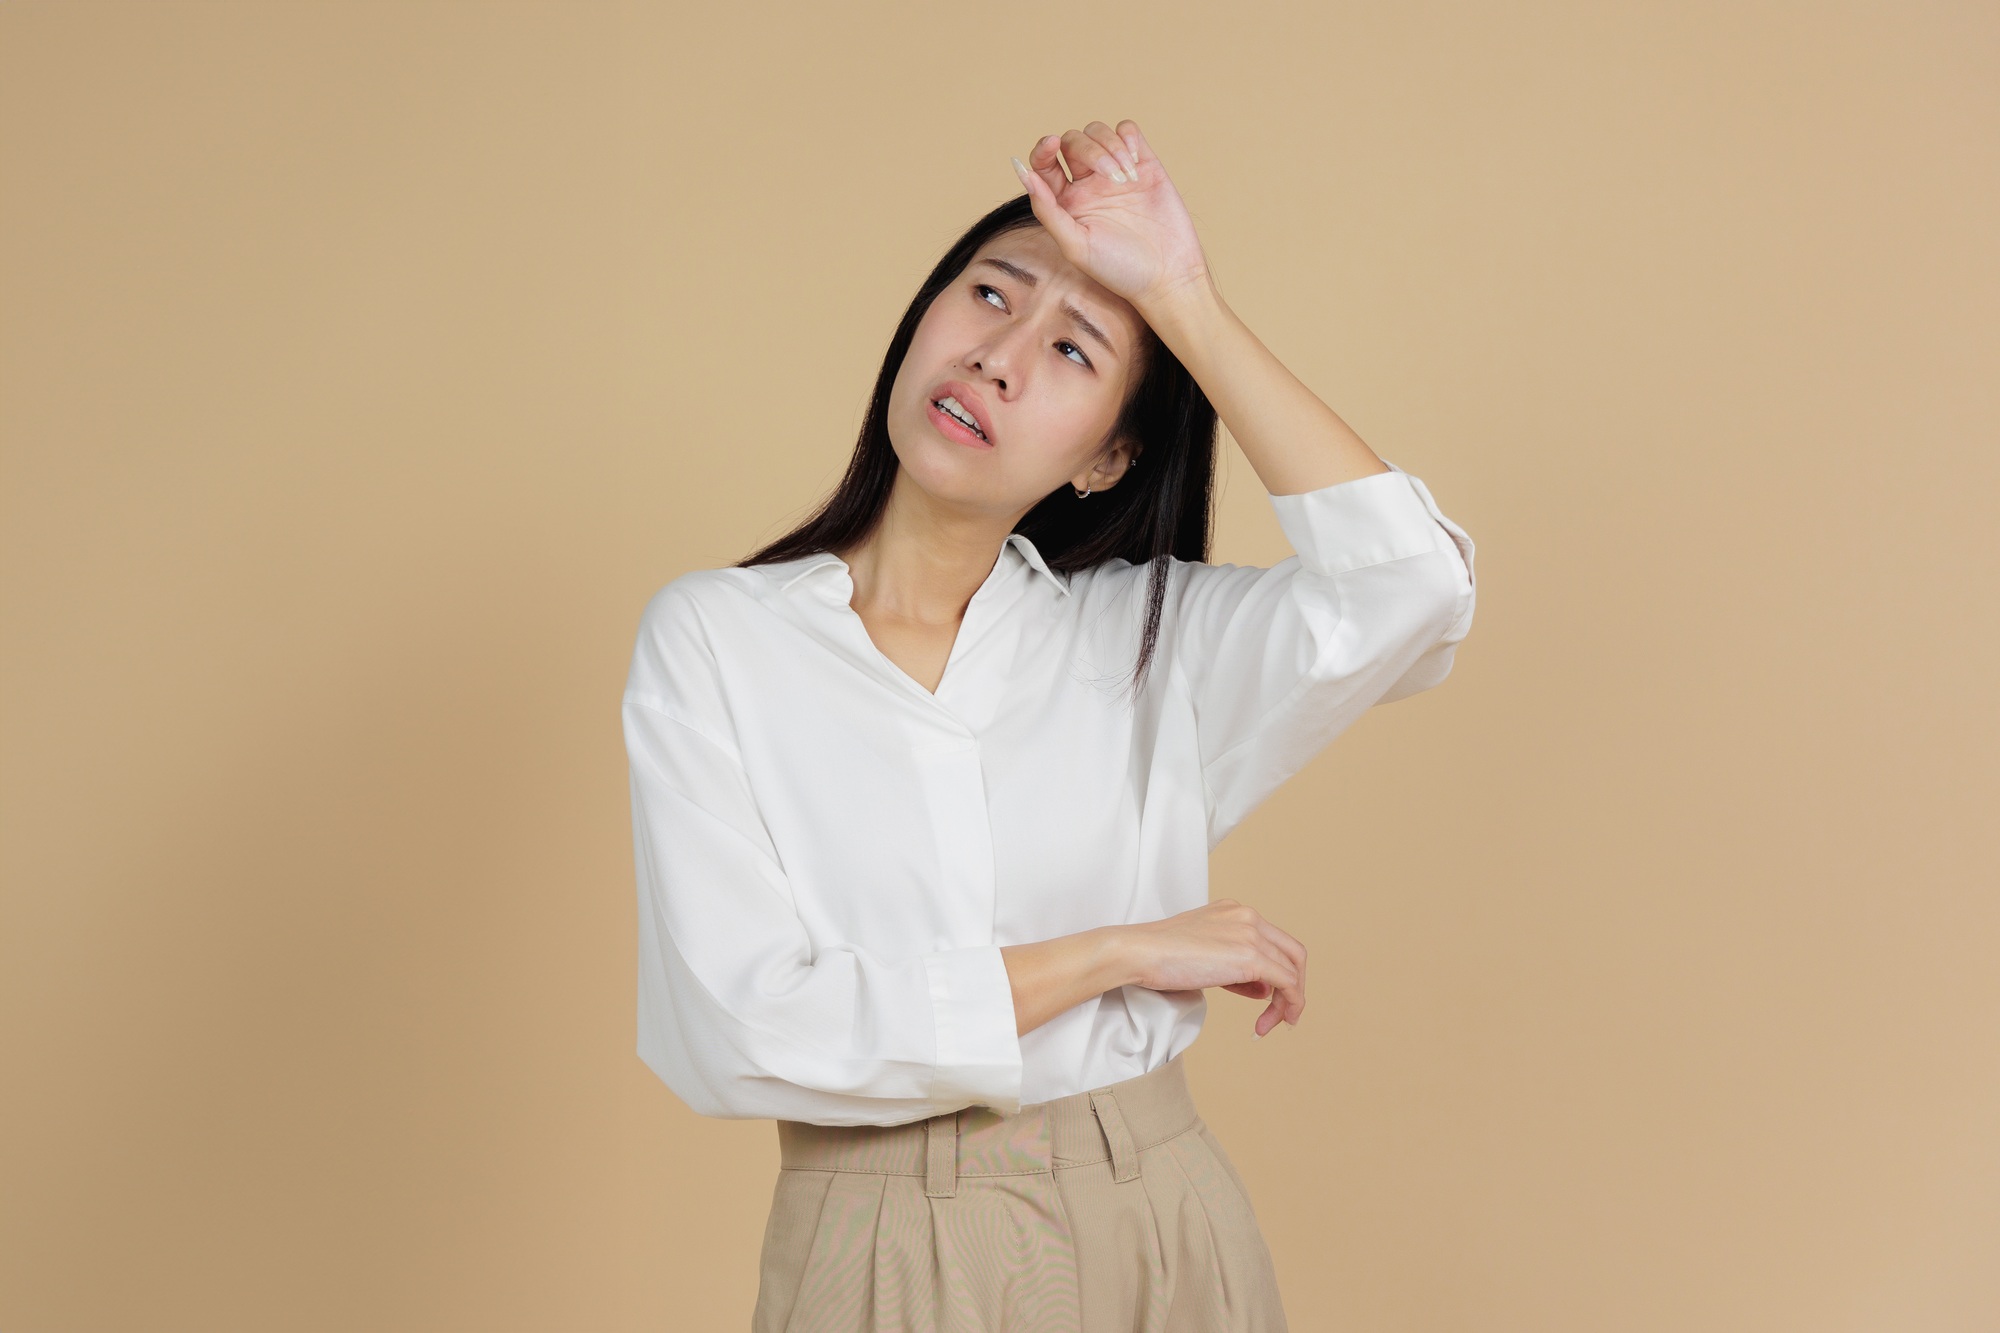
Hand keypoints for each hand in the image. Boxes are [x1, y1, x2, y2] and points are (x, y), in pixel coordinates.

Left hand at [1010, 119, 1214, 312]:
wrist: (1168, 275)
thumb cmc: (1120, 270)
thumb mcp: (1076, 246)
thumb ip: (1047, 211)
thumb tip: (1024, 173)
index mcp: (1066, 203)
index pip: (1045, 164)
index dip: (1043, 148)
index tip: (1051, 144)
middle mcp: (1088, 184)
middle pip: (1073, 141)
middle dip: (1090, 151)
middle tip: (1113, 179)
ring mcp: (1116, 172)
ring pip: (1099, 132)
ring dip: (1110, 146)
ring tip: (1127, 177)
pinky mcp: (1144, 164)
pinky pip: (1128, 130)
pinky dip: (1128, 136)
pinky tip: (1135, 161)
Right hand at [1120, 899, 1306, 1037]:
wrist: (1140, 952)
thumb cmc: (1159, 956)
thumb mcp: (1204, 953)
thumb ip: (1235, 965)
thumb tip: (1262, 988)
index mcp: (1235, 911)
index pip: (1274, 941)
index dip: (1277, 972)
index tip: (1264, 997)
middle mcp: (1248, 916)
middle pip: (1293, 953)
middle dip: (1292, 987)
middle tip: (1281, 1014)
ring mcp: (1250, 934)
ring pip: (1293, 970)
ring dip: (1287, 1002)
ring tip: (1270, 1024)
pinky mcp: (1250, 956)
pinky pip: (1287, 983)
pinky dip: (1288, 1004)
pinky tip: (1269, 1023)